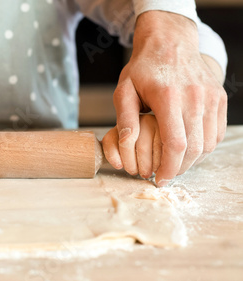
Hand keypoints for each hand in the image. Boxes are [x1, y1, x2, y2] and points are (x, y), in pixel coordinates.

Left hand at [113, 11, 226, 186]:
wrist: (170, 41)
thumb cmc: (142, 68)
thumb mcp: (124, 90)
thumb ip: (124, 119)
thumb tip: (126, 146)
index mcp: (168, 97)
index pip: (175, 144)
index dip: (169, 168)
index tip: (159, 179)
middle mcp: (195, 98)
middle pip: (194, 149)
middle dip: (179, 169)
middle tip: (165, 176)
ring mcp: (211, 97)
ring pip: (208, 144)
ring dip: (192, 160)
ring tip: (174, 164)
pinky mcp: (219, 98)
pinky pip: (216, 133)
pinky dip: (204, 147)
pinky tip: (187, 149)